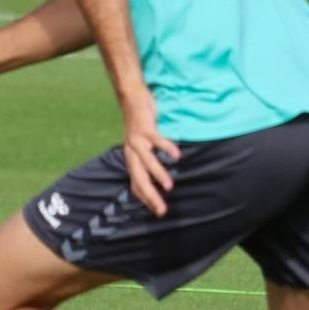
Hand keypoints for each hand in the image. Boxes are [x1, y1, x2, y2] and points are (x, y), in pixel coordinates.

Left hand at [120, 88, 180, 216]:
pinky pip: (157, 140)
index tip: (157, 212)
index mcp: (131, 158)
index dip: (145, 199)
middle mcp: (132, 152)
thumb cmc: (140, 122)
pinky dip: (167, 148)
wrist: (131, 97)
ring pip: (147, 162)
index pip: (136, 184)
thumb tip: (155, 173)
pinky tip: (177, 156)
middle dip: (151, 196)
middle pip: (139, 178)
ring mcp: (137, 140)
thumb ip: (146, 157)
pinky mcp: (145, 128)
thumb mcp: (140, 143)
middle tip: (162, 210)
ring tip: (169, 186)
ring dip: (158, 175)